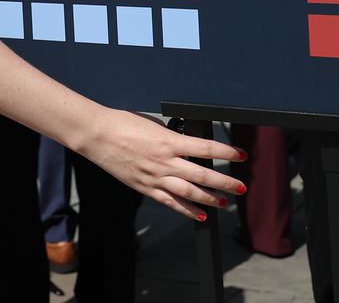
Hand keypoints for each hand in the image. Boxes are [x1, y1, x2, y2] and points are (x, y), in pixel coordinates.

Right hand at [77, 109, 246, 219]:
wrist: (97, 135)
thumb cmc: (123, 123)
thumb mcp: (154, 125)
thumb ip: (173, 137)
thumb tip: (188, 146)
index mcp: (168, 140)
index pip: (205, 148)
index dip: (226, 152)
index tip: (241, 155)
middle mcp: (165, 161)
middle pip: (202, 175)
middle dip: (225, 181)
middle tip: (241, 186)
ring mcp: (155, 177)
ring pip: (189, 192)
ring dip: (210, 198)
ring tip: (225, 202)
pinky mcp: (145, 188)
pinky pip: (170, 202)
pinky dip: (187, 210)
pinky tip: (200, 214)